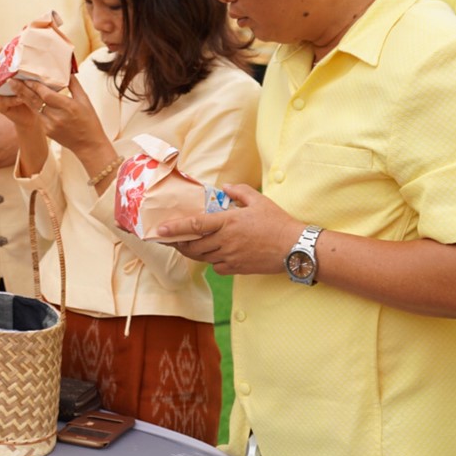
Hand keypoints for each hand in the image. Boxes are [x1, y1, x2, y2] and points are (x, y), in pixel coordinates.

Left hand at [12, 75, 111, 163]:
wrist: (88, 145)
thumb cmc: (89, 120)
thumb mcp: (85, 100)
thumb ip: (74, 85)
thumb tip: (67, 70)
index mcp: (68, 107)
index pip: (46, 95)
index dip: (35, 85)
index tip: (26, 77)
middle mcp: (57, 116)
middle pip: (35, 100)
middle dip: (22, 89)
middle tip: (11, 79)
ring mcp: (50, 125)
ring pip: (33, 108)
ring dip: (22, 96)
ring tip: (13, 86)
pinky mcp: (47, 131)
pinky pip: (37, 115)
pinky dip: (31, 106)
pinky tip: (24, 98)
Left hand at [157, 184, 300, 274]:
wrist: (295, 248)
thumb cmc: (277, 222)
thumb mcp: (259, 200)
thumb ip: (239, 192)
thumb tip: (225, 187)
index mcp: (228, 222)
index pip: (195, 224)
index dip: (175, 227)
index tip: (160, 230)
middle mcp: (226, 241)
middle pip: (193, 246)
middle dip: (179, 244)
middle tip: (172, 240)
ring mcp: (231, 256)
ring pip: (203, 258)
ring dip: (194, 252)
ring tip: (188, 246)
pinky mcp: (238, 268)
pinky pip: (217, 268)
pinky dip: (212, 262)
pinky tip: (215, 255)